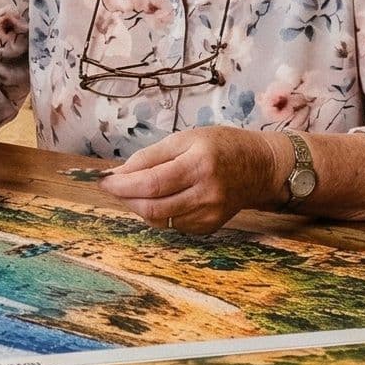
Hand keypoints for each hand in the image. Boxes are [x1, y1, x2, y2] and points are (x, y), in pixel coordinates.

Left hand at [99, 127, 286, 235]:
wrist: (261, 167)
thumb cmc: (222, 146)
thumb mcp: (187, 138)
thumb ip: (151, 156)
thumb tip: (119, 173)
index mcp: (200, 164)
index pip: (152, 182)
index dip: (122, 185)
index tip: (103, 181)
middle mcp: (206, 193)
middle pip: (153, 206)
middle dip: (126, 198)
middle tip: (113, 187)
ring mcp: (210, 214)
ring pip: (160, 219)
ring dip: (139, 207)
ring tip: (134, 191)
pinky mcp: (210, 227)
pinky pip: (173, 225)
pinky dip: (158, 214)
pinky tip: (158, 199)